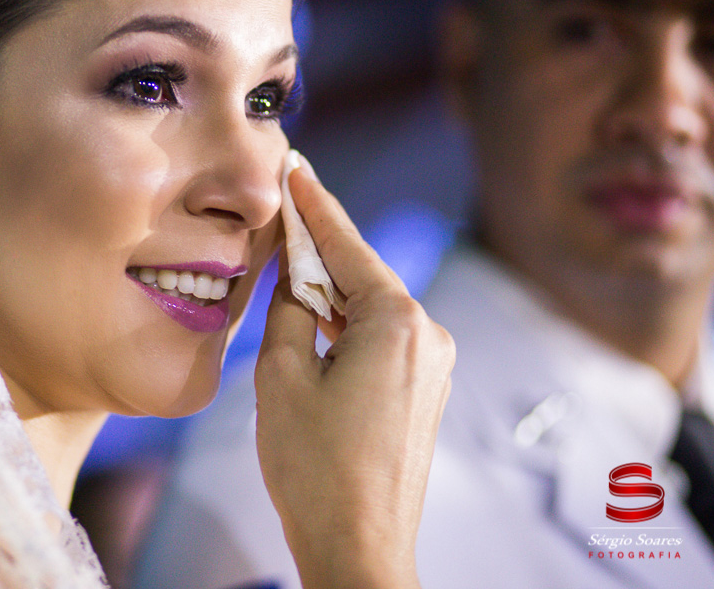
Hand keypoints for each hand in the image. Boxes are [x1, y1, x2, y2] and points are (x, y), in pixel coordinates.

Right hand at [254, 159, 454, 588]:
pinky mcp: (425, 390)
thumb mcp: (280, 376)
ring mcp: (432, 365)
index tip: (297, 167)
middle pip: (362, 274)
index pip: (346, 246)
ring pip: (371, 308)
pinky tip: (314, 326)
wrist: (358, 546)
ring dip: (329, 295)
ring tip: (286, 278)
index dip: (314, 205)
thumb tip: (295, 280)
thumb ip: (287, 312)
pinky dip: (346, 326)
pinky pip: (382, 338)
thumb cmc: (317, 469)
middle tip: (281, 217)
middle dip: (318, 252)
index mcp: (397, 323)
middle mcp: (428, 336)